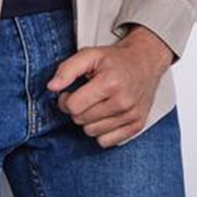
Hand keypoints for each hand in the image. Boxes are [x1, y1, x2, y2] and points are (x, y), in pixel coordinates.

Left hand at [46, 25, 174, 147]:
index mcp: (110, 83)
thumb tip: (51, 87)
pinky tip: (106, 115)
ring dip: (89, 121)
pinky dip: (102, 131)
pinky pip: (107, 142)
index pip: (74, 107)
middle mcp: (122, 102)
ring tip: (96, 104)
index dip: (66, 100)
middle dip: (77, 109)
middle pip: (81, 121)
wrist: (145, 61)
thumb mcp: (89, 54)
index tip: (70, 93)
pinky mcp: (137, 126)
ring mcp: (131, 116)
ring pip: (92, 133)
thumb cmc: (115, 59)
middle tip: (84, 96)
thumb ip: (67, 69)